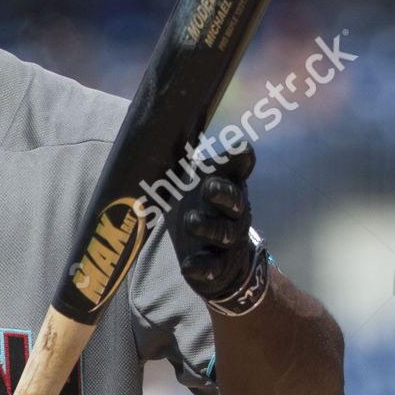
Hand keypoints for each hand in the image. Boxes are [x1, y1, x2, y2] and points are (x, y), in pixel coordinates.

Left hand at [167, 144, 256, 302]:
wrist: (215, 262)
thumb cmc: (197, 210)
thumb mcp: (186, 186)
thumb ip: (176, 162)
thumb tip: (153, 127)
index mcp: (226, 185)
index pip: (237, 169)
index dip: (239, 159)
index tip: (241, 150)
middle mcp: (233, 211)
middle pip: (235, 200)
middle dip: (224, 193)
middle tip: (208, 187)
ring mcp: (228, 239)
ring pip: (224, 233)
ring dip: (207, 227)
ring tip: (191, 222)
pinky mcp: (218, 265)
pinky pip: (212, 266)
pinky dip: (201, 267)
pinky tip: (188, 266)